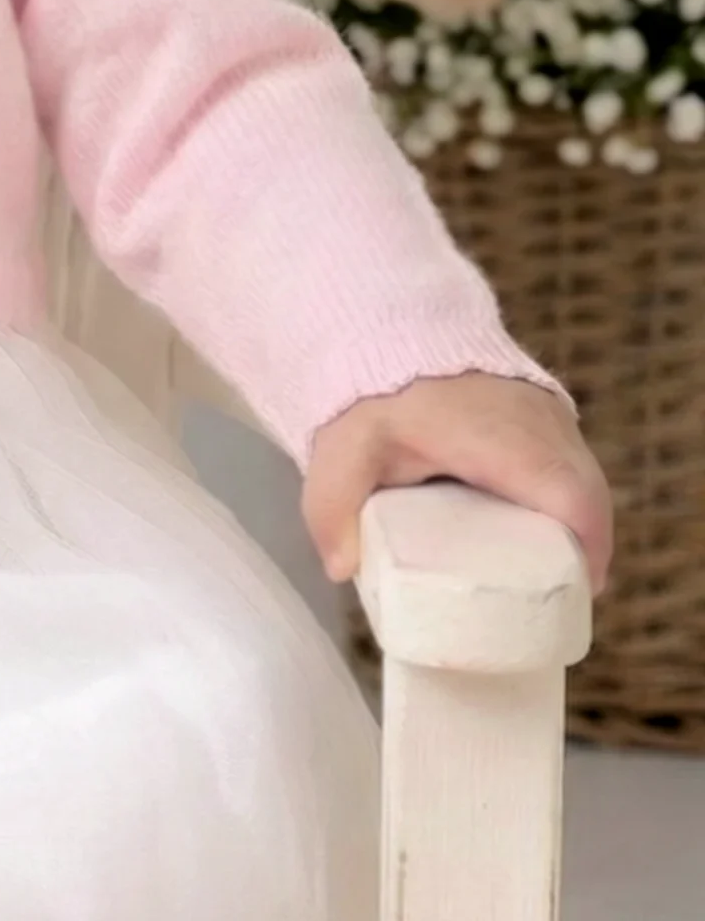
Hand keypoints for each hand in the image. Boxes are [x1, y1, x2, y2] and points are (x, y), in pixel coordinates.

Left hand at [301, 371, 611, 596]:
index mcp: (498, 436)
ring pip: (584, 475)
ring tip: (553, 568)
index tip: (579, 588)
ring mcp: (546, 407)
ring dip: (577, 520)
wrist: (384, 329)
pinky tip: (544, 527)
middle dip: (584, 545)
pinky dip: (566, 495)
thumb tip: (340, 569)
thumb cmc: (370, 396)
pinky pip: (571, 457)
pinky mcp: (542, 404)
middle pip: (588, 492)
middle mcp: (538, 419)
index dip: (586, 546)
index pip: (570, 495)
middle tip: (560, 591)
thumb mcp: (343, 450)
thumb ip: (332, 507)